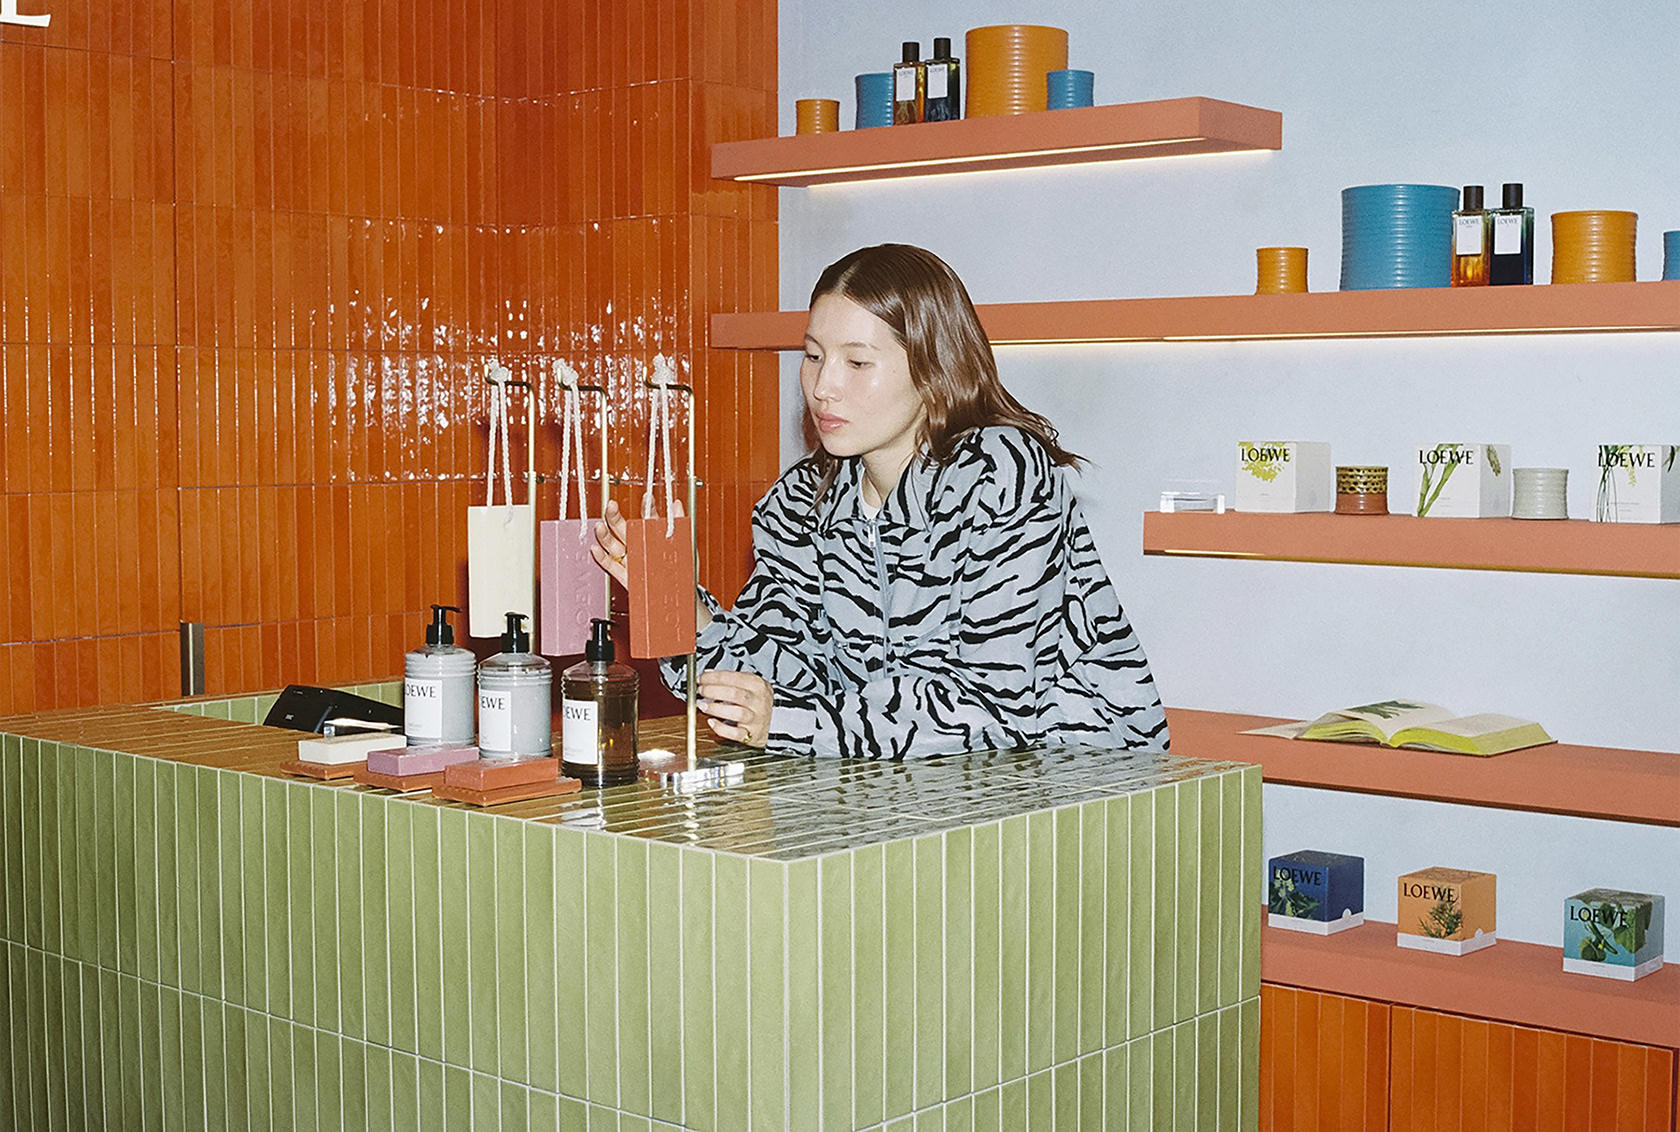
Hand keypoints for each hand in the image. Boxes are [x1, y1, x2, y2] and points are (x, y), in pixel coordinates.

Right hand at [592, 498, 713, 629]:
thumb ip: (680, 523)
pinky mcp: (626, 576)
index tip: (647, 498)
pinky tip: (596, 548)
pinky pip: (612, 566)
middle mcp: (639, 546)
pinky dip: (603, 558)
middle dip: (615, 516)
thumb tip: (677, 504)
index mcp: (652, 536)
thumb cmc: (682, 569)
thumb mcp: (685, 544)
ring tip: (600, 526)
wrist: (680, 594)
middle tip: (611, 505)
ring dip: (605, 536)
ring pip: (614, 545)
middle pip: (623, 528)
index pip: (646, 518)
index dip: (646, 507)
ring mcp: (631, 560)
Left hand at [697, 670, 772, 747]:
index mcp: (758, 685)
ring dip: (716, 708)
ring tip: (703, 705)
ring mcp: (756, 719)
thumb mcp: (750, 685)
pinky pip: (736, 734)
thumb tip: (708, 674)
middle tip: (701, 690)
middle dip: (713, 691)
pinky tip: (712, 722)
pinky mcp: (752, 735)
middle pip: (734, 694)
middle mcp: (759, 701)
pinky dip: (722, 728)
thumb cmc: (758, 702)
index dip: (713, 677)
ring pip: (737, 713)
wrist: (776, 721)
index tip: (701, 678)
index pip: (733, 677)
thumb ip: (730, 679)